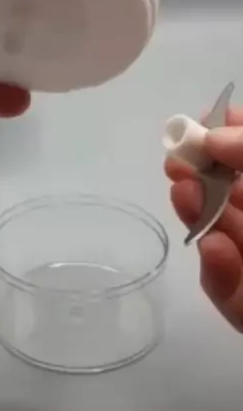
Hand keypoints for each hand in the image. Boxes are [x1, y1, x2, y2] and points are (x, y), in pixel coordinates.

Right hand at [166, 109, 242, 331]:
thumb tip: (217, 135)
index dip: (235, 135)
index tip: (208, 115)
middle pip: (236, 199)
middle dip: (205, 175)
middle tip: (174, 156)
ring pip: (224, 241)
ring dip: (201, 215)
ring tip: (182, 191)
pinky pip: (229, 295)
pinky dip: (219, 274)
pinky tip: (215, 250)